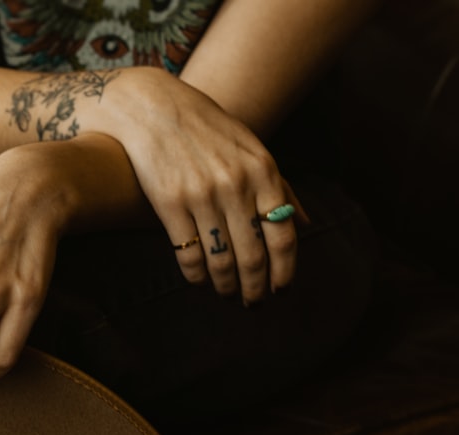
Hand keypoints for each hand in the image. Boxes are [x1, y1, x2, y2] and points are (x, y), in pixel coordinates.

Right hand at [101, 67, 306, 303]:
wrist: (151, 107)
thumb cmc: (206, 129)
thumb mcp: (251, 148)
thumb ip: (280, 185)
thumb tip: (306, 223)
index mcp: (263, 171)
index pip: (283, 235)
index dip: (285, 270)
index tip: (281, 289)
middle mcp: (236, 184)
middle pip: (254, 255)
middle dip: (256, 287)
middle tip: (254, 303)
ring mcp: (202, 195)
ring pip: (222, 260)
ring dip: (226, 286)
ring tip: (228, 295)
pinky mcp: (169, 204)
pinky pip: (189, 255)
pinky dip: (197, 276)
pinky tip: (199, 282)